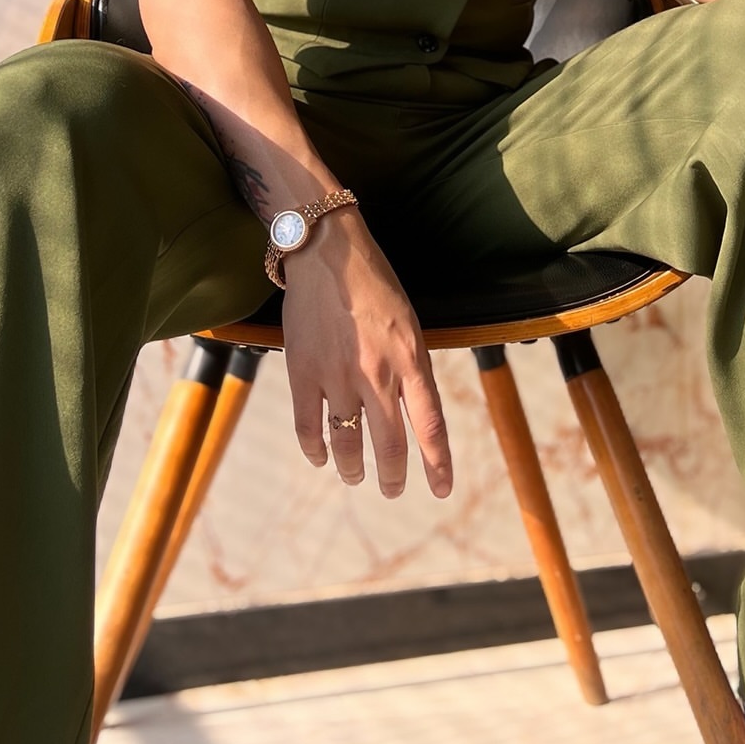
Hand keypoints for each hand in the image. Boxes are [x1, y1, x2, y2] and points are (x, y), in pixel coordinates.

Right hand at [280, 212, 452, 499]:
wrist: (327, 253)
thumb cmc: (374, 283)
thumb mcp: (409, 323)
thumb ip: (412, 365)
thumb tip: (413, 407)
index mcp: (410, 359)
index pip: (431, 425)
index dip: (438, 463)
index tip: (441, 490)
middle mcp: (376, 374)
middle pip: (389, 445)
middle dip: (392, 476)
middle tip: (392, 489)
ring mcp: (337, 376)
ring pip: (347, 442)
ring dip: (353, 467)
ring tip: (355, 476)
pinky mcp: (302, 372)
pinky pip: (308, 426)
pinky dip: (314, 449)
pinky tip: (319, 457)